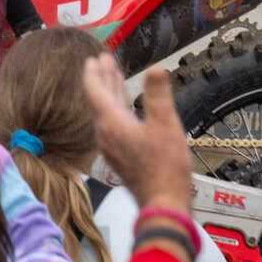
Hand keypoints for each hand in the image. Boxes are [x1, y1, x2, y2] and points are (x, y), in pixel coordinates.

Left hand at [81, 55, 194, 215]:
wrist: (163, 203)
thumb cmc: (165, 169)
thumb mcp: (166, 126)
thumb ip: (158, 96)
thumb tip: (155, 69)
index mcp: (111, 124)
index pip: (95, 91)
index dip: (94, 72)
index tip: (95, 58)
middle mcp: (105, 134)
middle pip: (99, 99)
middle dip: (102, 78)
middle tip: (104, 61)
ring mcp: (111, 145)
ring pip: (106, 112)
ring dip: (110, 92)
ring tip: (115, 77)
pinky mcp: (119, 155)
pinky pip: (113, 124)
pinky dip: (117, 108)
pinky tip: (126, 108)